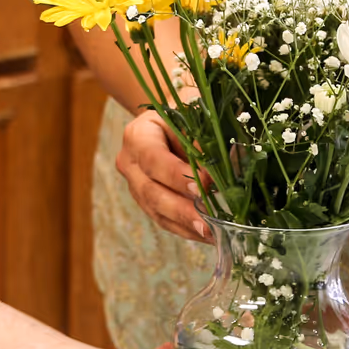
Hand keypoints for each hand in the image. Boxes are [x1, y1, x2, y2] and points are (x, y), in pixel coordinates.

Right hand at [116, 111, 209, 240]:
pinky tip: (209, 236)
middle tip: (208, 224)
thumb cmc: (185, 112)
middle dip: (181, 210)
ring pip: (156, 211)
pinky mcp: (147, 202)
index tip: (204, 185)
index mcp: (137, 135)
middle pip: (150, 191)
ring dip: (185, 225)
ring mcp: (135, 185)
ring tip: (212, 235)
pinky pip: (165, 220)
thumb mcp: (194, 113)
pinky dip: (187, 230)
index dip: (176, 175)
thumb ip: (203, 139)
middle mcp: (130, 162)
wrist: (171, 121)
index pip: (153, 159)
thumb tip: (217, 171)